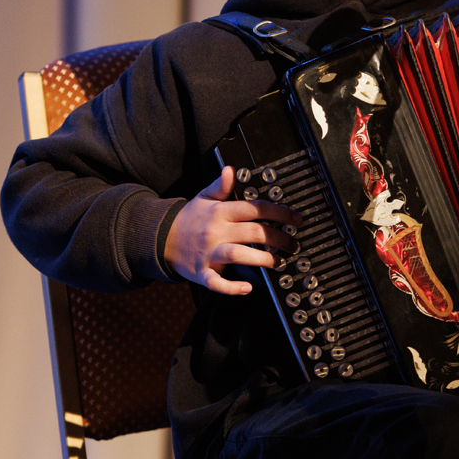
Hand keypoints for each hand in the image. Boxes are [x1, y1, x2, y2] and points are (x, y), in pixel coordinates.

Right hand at [164, 166, 302, 294]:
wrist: (161, 239)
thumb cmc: (190, 219)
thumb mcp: (204, 198)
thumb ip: (221, 186)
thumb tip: (231, 169)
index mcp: (219, 212)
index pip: (255, 209)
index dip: (280, 213)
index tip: (296, 219)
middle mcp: (215, 231)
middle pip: (253, 232)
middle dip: (279, 238)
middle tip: (293, 245)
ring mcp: (208, 253)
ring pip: (238, 254)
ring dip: (262, 259)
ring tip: (279, 262)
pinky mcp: (202, 273)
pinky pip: (217, 282)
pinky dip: (232, 288)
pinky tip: (247, 288)